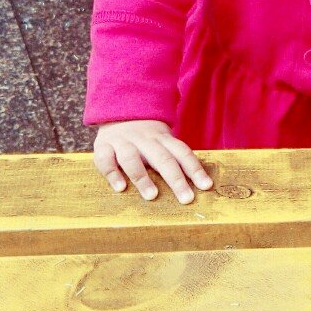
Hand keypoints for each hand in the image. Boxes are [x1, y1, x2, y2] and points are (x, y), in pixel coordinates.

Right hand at [93, 120, 212, 203]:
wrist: (117, 111)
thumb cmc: (145, 137)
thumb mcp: (163, 140)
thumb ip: (175, 158)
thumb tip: (199, 184)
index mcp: (162, 138)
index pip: (182, 152)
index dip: (195, 169)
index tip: (206, 187)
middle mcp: (144, 139)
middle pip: (162, 157)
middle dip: (175, 179)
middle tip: (186, 198)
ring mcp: (123, 142)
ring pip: (132, 158)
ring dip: (142, 177)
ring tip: (152, 196)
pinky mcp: (103, 146)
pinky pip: (106, 159)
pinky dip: (112, 173)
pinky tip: (120, 188)